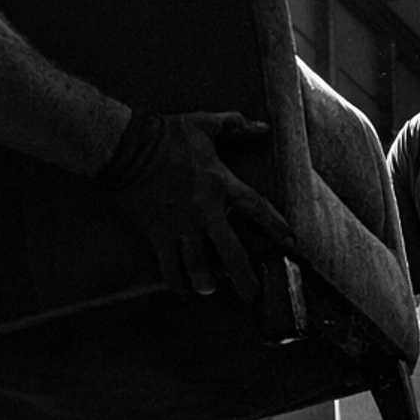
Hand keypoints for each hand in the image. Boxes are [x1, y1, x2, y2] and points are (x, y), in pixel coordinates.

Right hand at [99, 111, 289, 300]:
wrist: (127, 148)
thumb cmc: (167, 134)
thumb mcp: (206, 123)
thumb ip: (237, 125)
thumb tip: (264, 127)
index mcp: (221, 184)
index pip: (258, 209)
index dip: (277, 228)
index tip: (292, 246)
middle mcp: (205, 210)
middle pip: (231, 252)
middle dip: (244, 276)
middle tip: (251, 295)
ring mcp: (180, 225)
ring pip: (198, 265)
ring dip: (205, 282)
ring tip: (209, 290)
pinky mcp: (158, 233)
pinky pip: (168, 265)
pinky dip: (175, 280)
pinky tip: (182, 287)